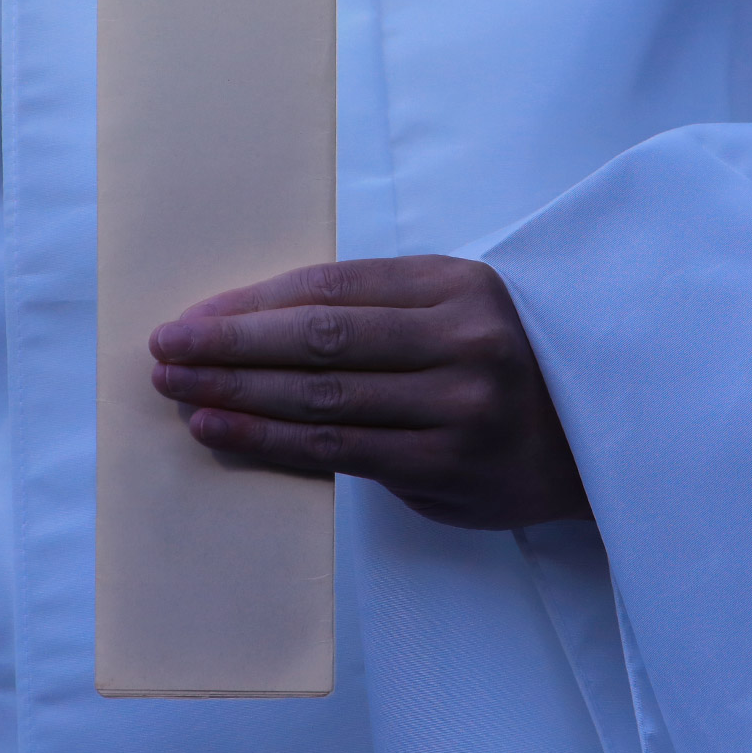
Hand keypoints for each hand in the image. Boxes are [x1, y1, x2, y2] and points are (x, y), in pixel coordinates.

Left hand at [149, 256, 589, 530]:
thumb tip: (245, 318)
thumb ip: (372, 306)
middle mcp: (462, 341)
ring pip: (321, 399)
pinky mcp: (445, 468)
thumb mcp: (452, 308)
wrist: (587, 440)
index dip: (253, 303)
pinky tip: (220, 430)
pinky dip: (269, 440)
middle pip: (319, 339)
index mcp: (456, 284)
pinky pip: (338, 451)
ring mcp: (456, 408)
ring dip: (236, 396)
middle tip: (165, 350)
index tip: (193, 316)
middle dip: (230, 346)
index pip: (331, 287)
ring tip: (178, 392)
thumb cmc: (497, 362)